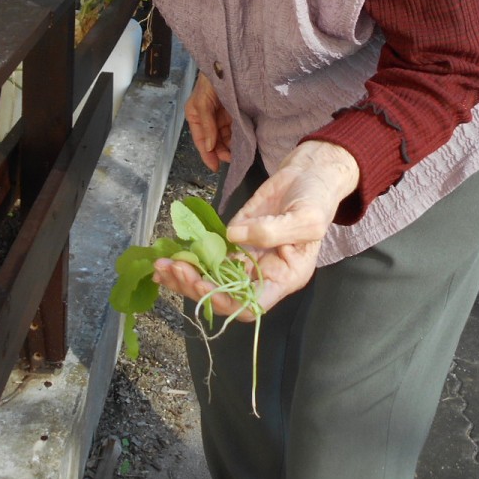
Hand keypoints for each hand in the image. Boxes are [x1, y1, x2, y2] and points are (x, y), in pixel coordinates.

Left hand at [154, 141, 359, 317]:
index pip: (251, 305)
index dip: (225, 300)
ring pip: (211, 278)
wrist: (309, 173)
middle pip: (223, 295)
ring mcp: (245, 256)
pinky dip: (187, 256)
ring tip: (161, 266)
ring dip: (184, 276)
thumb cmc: (317, 199)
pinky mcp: (233, 238)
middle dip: (195, 285)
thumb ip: (272, 231)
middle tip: (172, 269)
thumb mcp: (306, 217)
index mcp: (284, 277)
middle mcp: (262, 273)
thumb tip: (233, 237)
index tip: (202, 283)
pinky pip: (207, 254)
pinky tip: (167, 256)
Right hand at [184, 72, 231, 170]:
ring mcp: (221, 117)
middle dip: (222, 152)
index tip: (215, 168)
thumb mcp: (202, 102)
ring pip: (225, 138)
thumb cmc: (210, 81)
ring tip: (239, 153)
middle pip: (214, 142)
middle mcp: (208, 120)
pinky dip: (238, 138)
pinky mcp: (234, 114)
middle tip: (232, 159)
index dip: (207, 155)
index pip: (201, 141)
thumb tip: (210, 146)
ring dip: (231, 147)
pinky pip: (235, 130)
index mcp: (195, 117)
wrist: (227, 64)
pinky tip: (244, 143)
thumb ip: (206, 125)